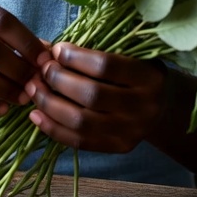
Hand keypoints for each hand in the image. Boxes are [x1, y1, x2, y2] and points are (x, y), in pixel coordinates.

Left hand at [24, 43, 168, 152]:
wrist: (163, 107)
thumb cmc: (136, 72)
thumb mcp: (126, 54)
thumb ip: (91, 51)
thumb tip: (45, 49)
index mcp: (149, 77)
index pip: (105, 66)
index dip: (75, 57)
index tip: (56, 50)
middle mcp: (143, 107)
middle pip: (91, 95)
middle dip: (58, 80)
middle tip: (42, 69)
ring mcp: (131, 131)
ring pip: (82, 122)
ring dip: (50, 104)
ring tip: (33, 88)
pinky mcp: (117, 147)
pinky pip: (79, 142)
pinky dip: (53, 128)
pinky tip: (36, 114)